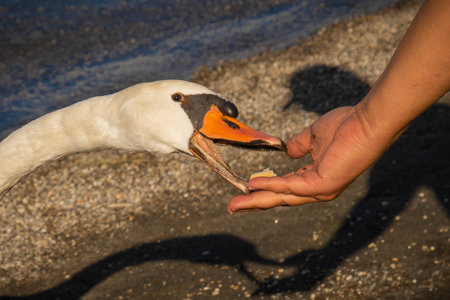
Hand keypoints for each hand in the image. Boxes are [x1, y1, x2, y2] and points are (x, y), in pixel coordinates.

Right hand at [227, 105, 389, 212]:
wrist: (367, 122)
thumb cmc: (346, 126)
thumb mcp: (314, 135)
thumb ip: (299, 144)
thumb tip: (287, 151)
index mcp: (315, 177)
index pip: (285, 188)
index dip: (264, 189)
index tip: (246, 188)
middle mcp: (317, 189)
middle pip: (280, 199)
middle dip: (255, 204)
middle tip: (233, 208)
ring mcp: (320, 190)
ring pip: (281, 198)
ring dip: (256, 201)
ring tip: (235, 204)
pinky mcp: (322, 184)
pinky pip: (289, 187)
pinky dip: (270, 186)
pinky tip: (252, 185)